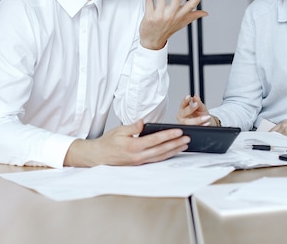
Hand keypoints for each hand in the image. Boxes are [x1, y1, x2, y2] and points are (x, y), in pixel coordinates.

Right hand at [63, 120, 189, 166]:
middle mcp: (138, 156)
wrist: (99, 156)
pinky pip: (156, 160)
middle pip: (162, 150)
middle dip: (176, 144)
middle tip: (187, 138)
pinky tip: (172, 152)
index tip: (178, 131)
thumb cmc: (108, 142)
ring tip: (184, 145)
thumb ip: (133, 127)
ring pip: (161, 156)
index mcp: (133, 146)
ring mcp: (140, 162)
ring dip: (174, 151)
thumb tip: (143, 122)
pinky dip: (166, 156)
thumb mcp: (119, 130)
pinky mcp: (140, 164)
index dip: (168, 135)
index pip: (155, 140)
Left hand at [140, 0, 207, 49]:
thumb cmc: (166, 30)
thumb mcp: (181, 24)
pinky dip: (149, 1)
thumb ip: (193, 16)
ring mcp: (161, 17)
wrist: (151, 42)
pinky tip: (150, 7)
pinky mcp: (150, 17)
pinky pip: (149, 0)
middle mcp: (171, 16)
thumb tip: (206, 13)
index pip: (192, 5)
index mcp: (180, 16)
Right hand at [176, 94, 212, 125]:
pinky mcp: (190, 130)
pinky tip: (207, 123)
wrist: (206, 122)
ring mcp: (185, 124)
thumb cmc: (201, 114)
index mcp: (183, 109)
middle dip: (190, 108)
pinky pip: (195, 128)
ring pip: (188, 123)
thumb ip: (198, 102)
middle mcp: (182, 117)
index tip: (189, 97)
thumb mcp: (201, 107)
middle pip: (183, 113)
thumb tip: (195, 96)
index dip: (185, 100)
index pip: (183, 104)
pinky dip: (202, 125)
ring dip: (197, 120)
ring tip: (206, 117)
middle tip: (196, 104)